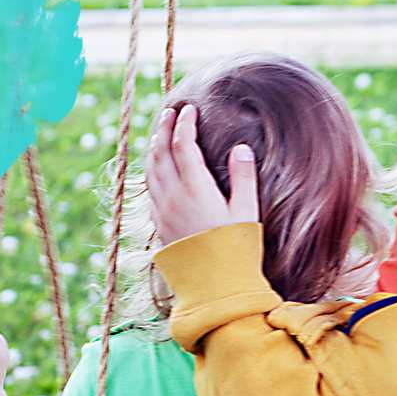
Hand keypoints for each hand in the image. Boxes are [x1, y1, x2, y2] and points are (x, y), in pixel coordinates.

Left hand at [145, 104, 258, 243]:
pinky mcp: (160, 225)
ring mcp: (163, 211)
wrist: (214, 286)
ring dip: (153, 147)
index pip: (183, 144)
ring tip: (159, 133)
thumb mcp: (247, 212)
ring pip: (150, 170)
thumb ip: (243, 178)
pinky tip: (155, 168)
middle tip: (170, 112)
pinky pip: (149, 189)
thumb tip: (240, 148)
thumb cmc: (236, 250)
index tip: (190, 109)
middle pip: (160, 152)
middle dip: (163, 128)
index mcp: (196, 188)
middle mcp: (173, 196)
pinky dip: (150, 170)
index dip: (185, 123)